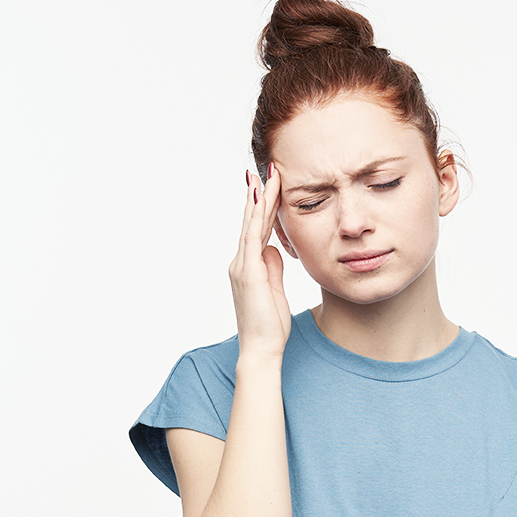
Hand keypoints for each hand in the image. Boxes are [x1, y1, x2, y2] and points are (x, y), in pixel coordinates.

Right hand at [229, 162, 290, 357]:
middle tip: (266, 168)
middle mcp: (241, 262)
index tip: (270, 183)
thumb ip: (272, 267)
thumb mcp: (275, 289)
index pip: (258, 228)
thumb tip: (274, 248)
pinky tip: (259, 198)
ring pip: (251, 224)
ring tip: (265, 175)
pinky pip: (252, 238)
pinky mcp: (248, 272)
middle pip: (252, 220)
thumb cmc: (270, 324)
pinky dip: (255, 216)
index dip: (264, 206)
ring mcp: (242, 266)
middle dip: (259, 194)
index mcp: (249, 265)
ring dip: (259, 198)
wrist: (261, 348)